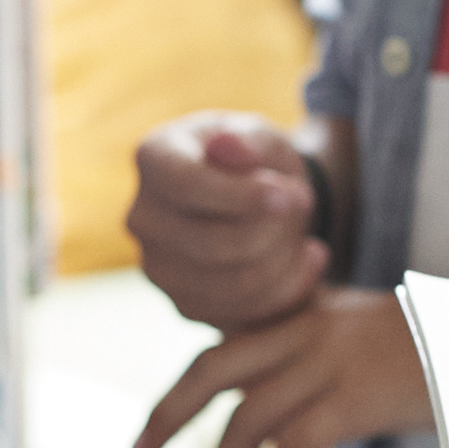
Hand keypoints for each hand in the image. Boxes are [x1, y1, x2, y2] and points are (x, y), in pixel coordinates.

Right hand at [129, 110, 327, 329]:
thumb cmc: (255, 158)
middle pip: (215, 242)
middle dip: (277, 227)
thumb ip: (248, 141)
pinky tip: (305, 257)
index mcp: (153, 158)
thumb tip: (227, 145)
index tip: (289, 194)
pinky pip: (246, 311)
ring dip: (287, 258)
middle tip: (305, 202)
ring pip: (237, 283)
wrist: (257, 199)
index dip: (242, 196)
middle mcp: (143, 217)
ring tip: (304, 230)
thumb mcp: (261, 136)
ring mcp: (157, 267)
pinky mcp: (184, 304)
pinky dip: (289, 287)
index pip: (185, 185)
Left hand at [136, 290, 432, 447]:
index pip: (224, 347)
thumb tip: (276, 406)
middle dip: (168, 413)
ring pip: (249, 419)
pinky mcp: (356, 400)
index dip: (184, 388)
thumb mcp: (366, 335)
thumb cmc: (436, 346)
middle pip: (214, 369)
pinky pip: (295, 445)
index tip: (157, 426)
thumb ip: (317, 354)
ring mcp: (330, 365)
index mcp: (304, 317)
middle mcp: (308, 334)